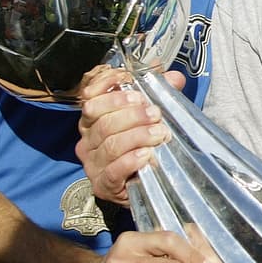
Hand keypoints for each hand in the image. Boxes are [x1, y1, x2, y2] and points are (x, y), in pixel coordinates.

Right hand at [76, 66, 182, 204]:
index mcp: (93, 119)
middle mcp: (88, 140)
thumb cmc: (145, 144)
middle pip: (102, 121)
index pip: (90, 97)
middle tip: (155, 113)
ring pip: (110, 145)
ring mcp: (92, 163)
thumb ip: (161, 93)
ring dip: (137, 136)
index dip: (108, 87)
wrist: (149, 183)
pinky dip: (130, 161)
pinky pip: (113, 171)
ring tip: (159, 134)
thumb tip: (174, 77)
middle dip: (131, 114)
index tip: (132, 83)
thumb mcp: (153, 116)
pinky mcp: (103, 185)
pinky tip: (146, 155)